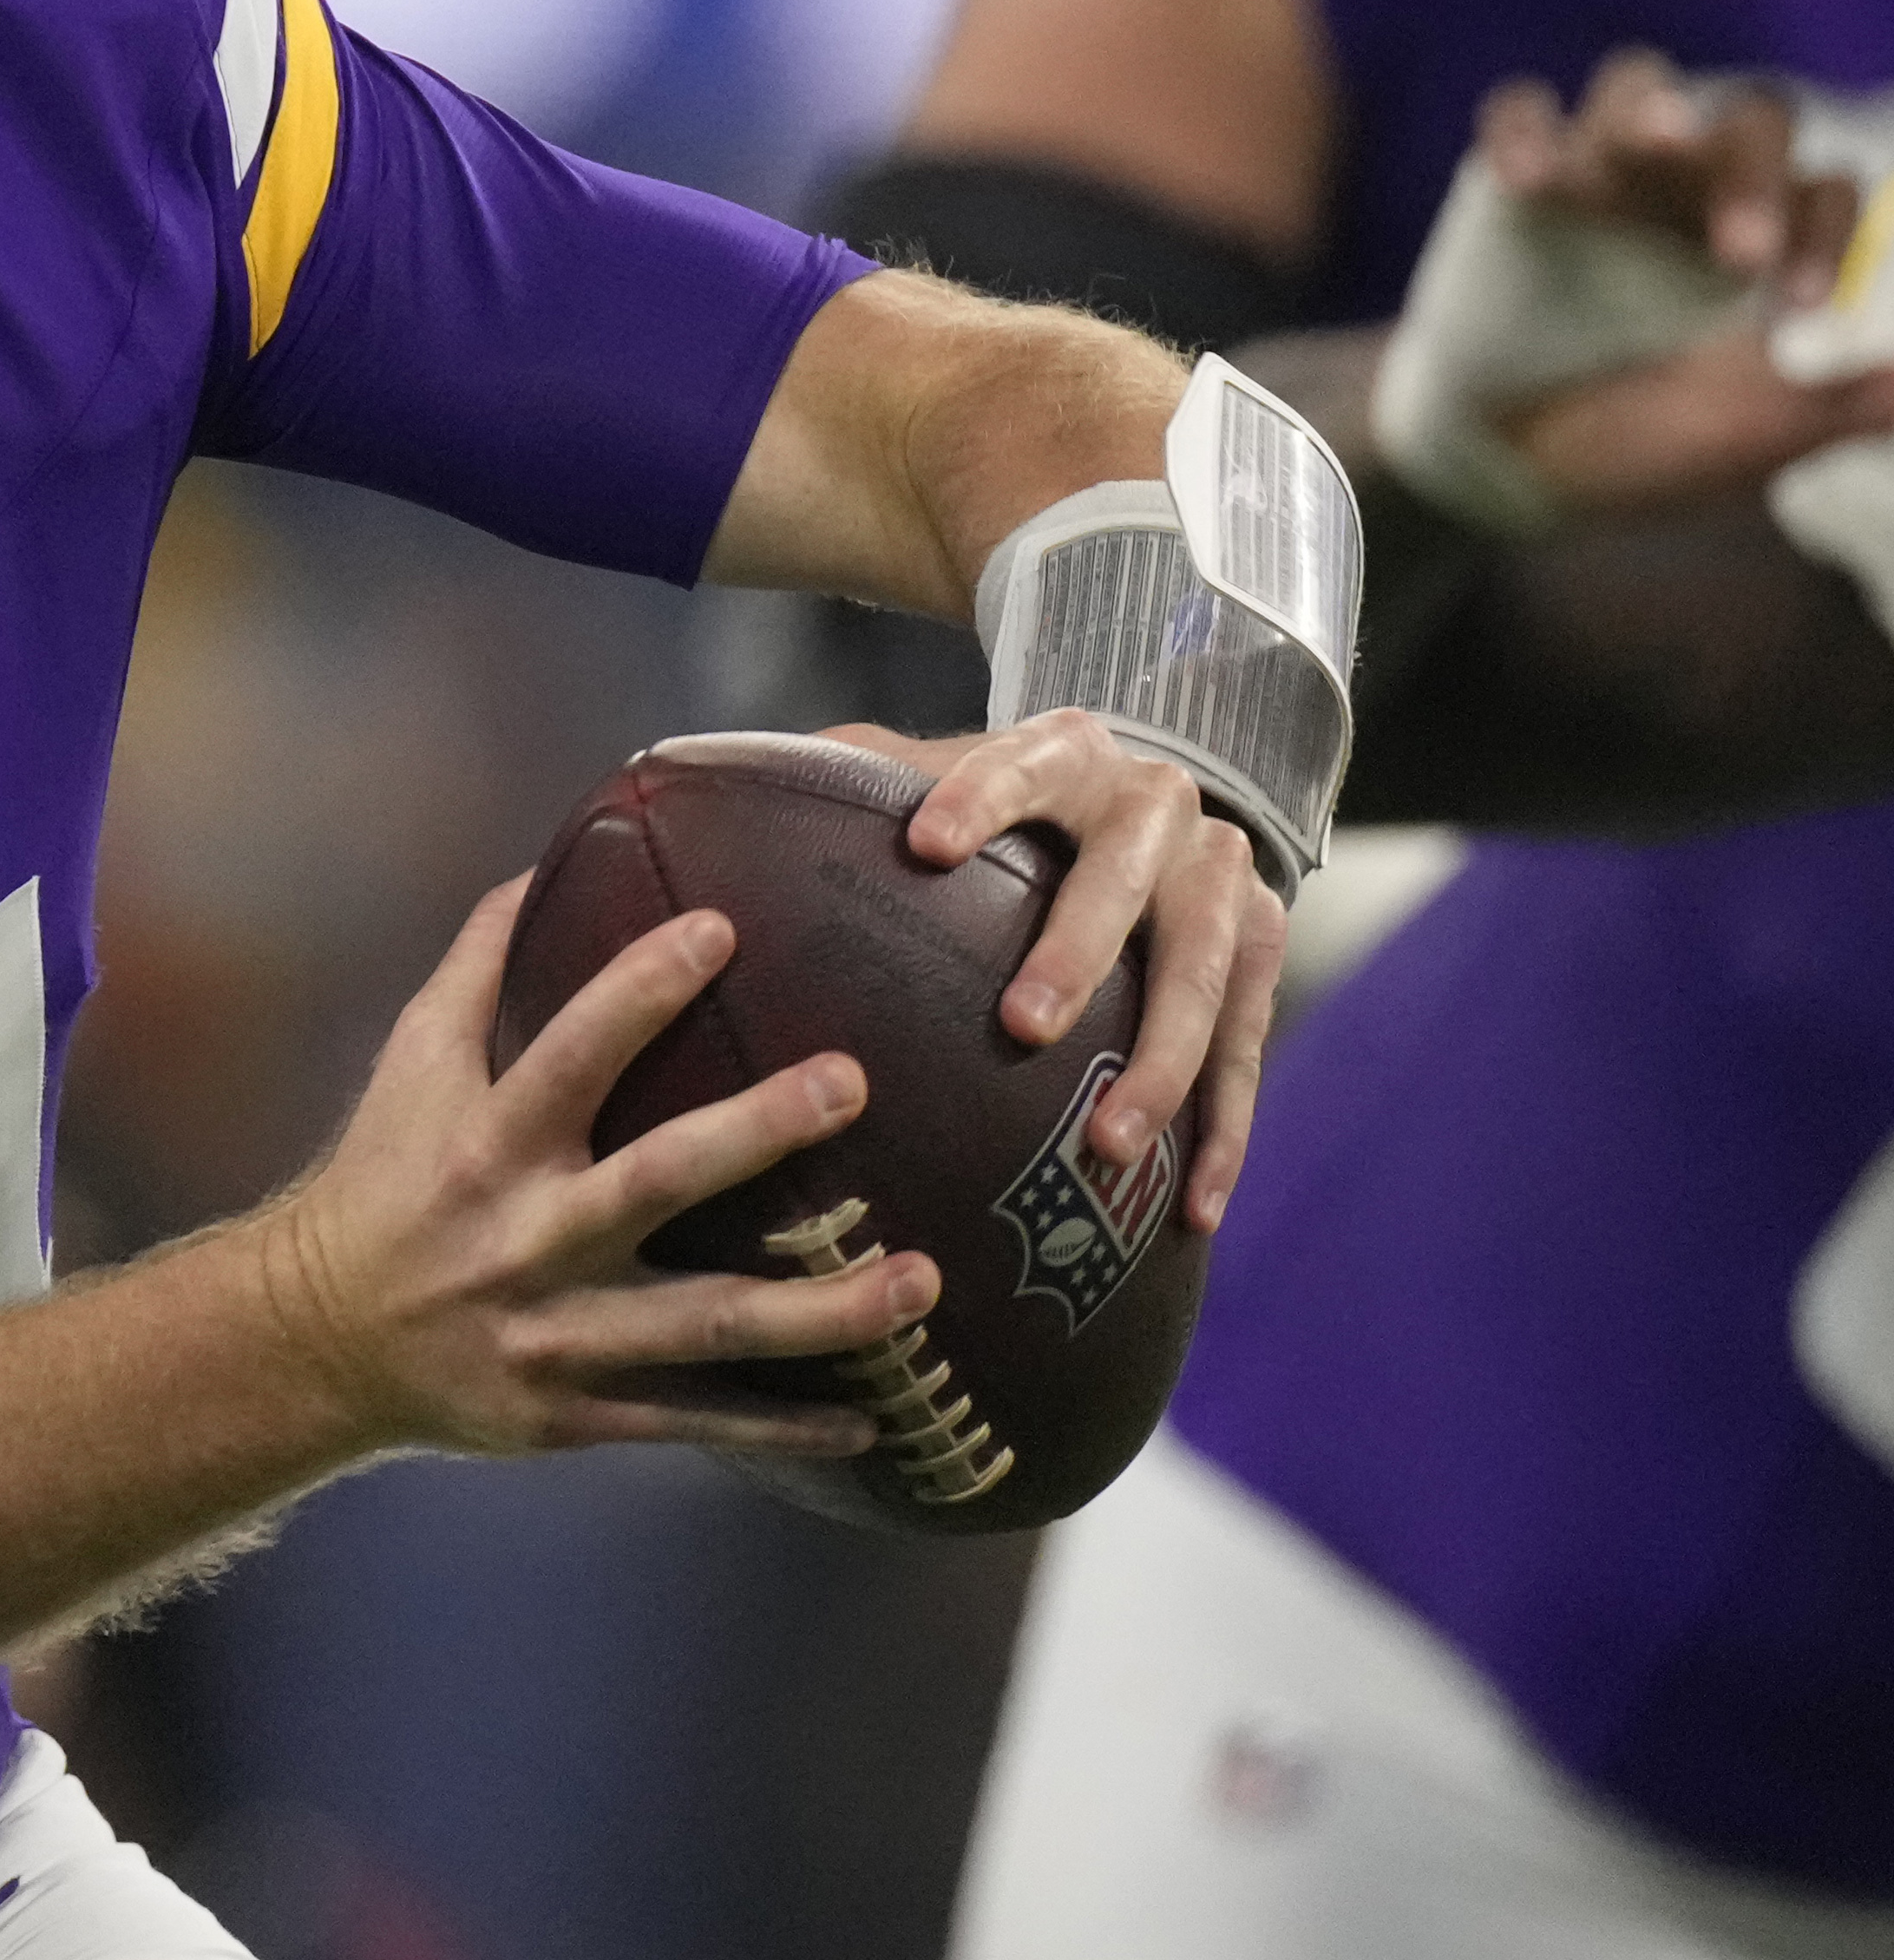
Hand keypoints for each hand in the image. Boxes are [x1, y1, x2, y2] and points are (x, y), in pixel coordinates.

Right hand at [250, 876, 927, 1461]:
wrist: (320, 1339)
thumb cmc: (384, 1178)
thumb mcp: (410, 1067)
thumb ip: (480, 970)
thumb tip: (546, 863)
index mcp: (484, 1144)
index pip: (566, 1056)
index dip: (638, 989)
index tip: (721, 926)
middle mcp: (525, 1238)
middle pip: (652, 1183)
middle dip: (754, 1135)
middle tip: (850, 1082)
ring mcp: (557, 1335)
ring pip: (702, 1324)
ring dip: (819, 1309)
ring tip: (921, 1280)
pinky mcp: (577, 1412)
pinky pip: (695, 1422)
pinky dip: (784, 1427)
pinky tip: (873, 1422)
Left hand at [832, 708, 1282, 1235]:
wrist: (1130, 806)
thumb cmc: (984, 808)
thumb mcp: (917, 775)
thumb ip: (839, 779)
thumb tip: (700, 787)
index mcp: (1065, 753)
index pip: (1021, 765)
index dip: (981, 799)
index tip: (929, 849)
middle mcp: (1155, 804)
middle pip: (1125, 875)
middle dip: (1077, 950)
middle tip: (1023, 1026)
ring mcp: (1220, 878)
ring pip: (1202, 972)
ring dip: (1159, 1060)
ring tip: (1108, 1142)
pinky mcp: (1259, 951)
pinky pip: (1247, 1048)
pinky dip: (1224, 1128)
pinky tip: (1194, 1206)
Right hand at [1393, 55, 1893, 520]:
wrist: (1519, 471)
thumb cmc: (1648, 448)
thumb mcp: (1749, 440)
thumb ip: (1836, 409)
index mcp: (1767, 238)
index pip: (1822, 192)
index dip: (1823, 232)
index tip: (1795, 305)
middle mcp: (1692, 189)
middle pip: (1748, 122)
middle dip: (1751, 170)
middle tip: (1737, 250)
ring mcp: (1601, 176)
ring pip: (1637, 85)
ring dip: (1651, 110)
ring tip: (1657, 140)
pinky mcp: (1514, 183)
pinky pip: (1518, 114)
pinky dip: (1524, 131)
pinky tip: (1526, 182)